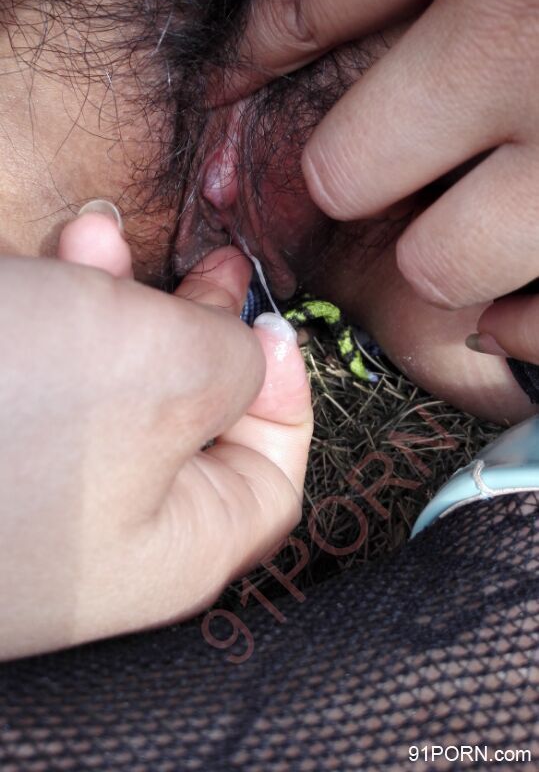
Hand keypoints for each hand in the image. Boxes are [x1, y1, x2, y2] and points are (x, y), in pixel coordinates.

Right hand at [1, 204, 311, 658]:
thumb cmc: (10, 410)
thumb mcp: (166, 373)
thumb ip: (235, 365)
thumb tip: (246, 356)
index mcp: (174, 547)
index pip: (270, 480)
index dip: (283, 390)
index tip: (261, 317)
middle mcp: (102, 535)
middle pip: (187, 423)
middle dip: (195, 326)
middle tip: (204, 264)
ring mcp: (30, 494)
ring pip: (108, 385)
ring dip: (117, 301)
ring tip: (98, 236)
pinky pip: (38, 382)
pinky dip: (54, 315)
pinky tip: (43, 260)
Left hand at [219, 0, 538, 354]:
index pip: (309, 1)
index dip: (258, 49)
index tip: (236, 79)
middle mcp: (519, 40)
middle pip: (348, 165)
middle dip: (356, 167)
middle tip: (394, 154)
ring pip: (442, 260)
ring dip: (447, 247)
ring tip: (490, 213)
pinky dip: (526, 317)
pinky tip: (523, 286)